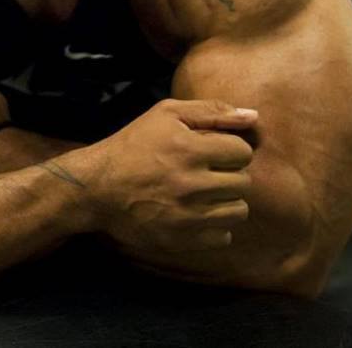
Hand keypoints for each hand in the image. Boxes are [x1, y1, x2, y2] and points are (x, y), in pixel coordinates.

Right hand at [81, 98, 256, 255]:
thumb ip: (212, 111)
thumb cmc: (134, 144)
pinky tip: (196, 212)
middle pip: (243, 182)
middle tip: (208, 170)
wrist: (98, 187)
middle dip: (229, 173)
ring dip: (226, 200)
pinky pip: (223, 236)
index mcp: (189, 148)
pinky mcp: (182, 240)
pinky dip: (215, 226)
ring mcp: (187, 216)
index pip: (242, 151)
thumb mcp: (167, 113)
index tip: (214, 150)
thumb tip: (253, 116)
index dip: (230, 148)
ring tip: (205, 191)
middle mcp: (191, 184)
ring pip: (238, 211)